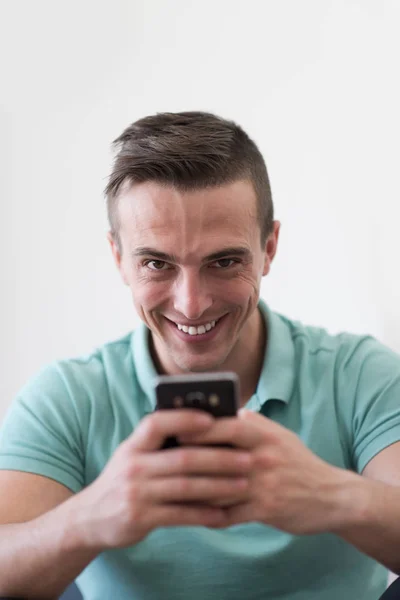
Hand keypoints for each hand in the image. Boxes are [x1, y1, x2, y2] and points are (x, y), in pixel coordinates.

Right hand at [75, 410, 250, 549]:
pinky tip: (224, 513)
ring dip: (219, 486)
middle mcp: (133, 466)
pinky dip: (204, 514)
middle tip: (247, 458)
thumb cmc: (124, 480)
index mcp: (133, 445)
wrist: (89, 518)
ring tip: (243, 484)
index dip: (184, 419)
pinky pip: (180, 515)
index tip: (213, 419)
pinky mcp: (140, 518)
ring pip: (186, 487)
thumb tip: (206, 427)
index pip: (157, 424)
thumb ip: (160, 445)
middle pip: (183, 458)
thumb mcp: (133, 456)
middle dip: (219, 458)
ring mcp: (136, 493)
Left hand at [180, 410, 351, 534]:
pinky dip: (209, 515)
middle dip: (188, 460)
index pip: (227, 425)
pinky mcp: (266, 510)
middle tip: (163, 462)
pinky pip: (229, 514)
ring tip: (169, 490)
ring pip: (218, 487)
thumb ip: (251, 422)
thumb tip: (223, 410)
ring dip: (193, 490)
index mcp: (264, 435)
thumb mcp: (279, 435)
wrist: (332, 496)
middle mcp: (263, 457)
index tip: (175, 429)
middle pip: (217, 457)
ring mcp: (264, 485)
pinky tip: (192, 514)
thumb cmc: (298, 462)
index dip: (199, 427)